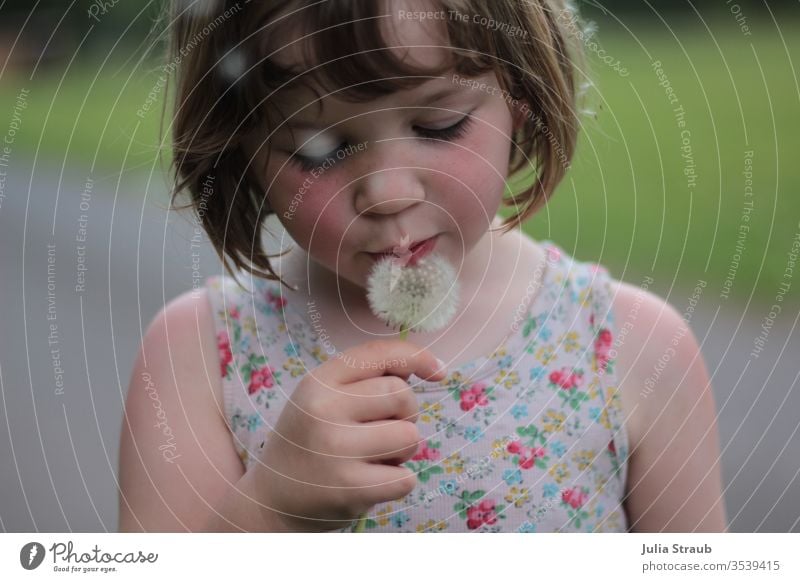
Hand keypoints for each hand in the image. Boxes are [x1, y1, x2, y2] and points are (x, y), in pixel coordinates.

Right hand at [251, 339, 445, 531]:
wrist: (273, 499)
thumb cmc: (310, 441)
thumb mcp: (322, 397)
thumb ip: (365, 377)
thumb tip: (430, 366)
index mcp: (317, 382)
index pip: (379, 354)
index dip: (417, 357)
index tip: (439, 371)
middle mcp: (323, 410)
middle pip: (402, 395)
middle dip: (404, 414)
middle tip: (380, 431)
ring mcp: (335, 450)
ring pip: (410, 437)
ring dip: (402, 450)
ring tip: (373, 458)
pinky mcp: (349, 488)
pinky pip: (407, 478)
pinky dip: (398, 482)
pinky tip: (370, 482)